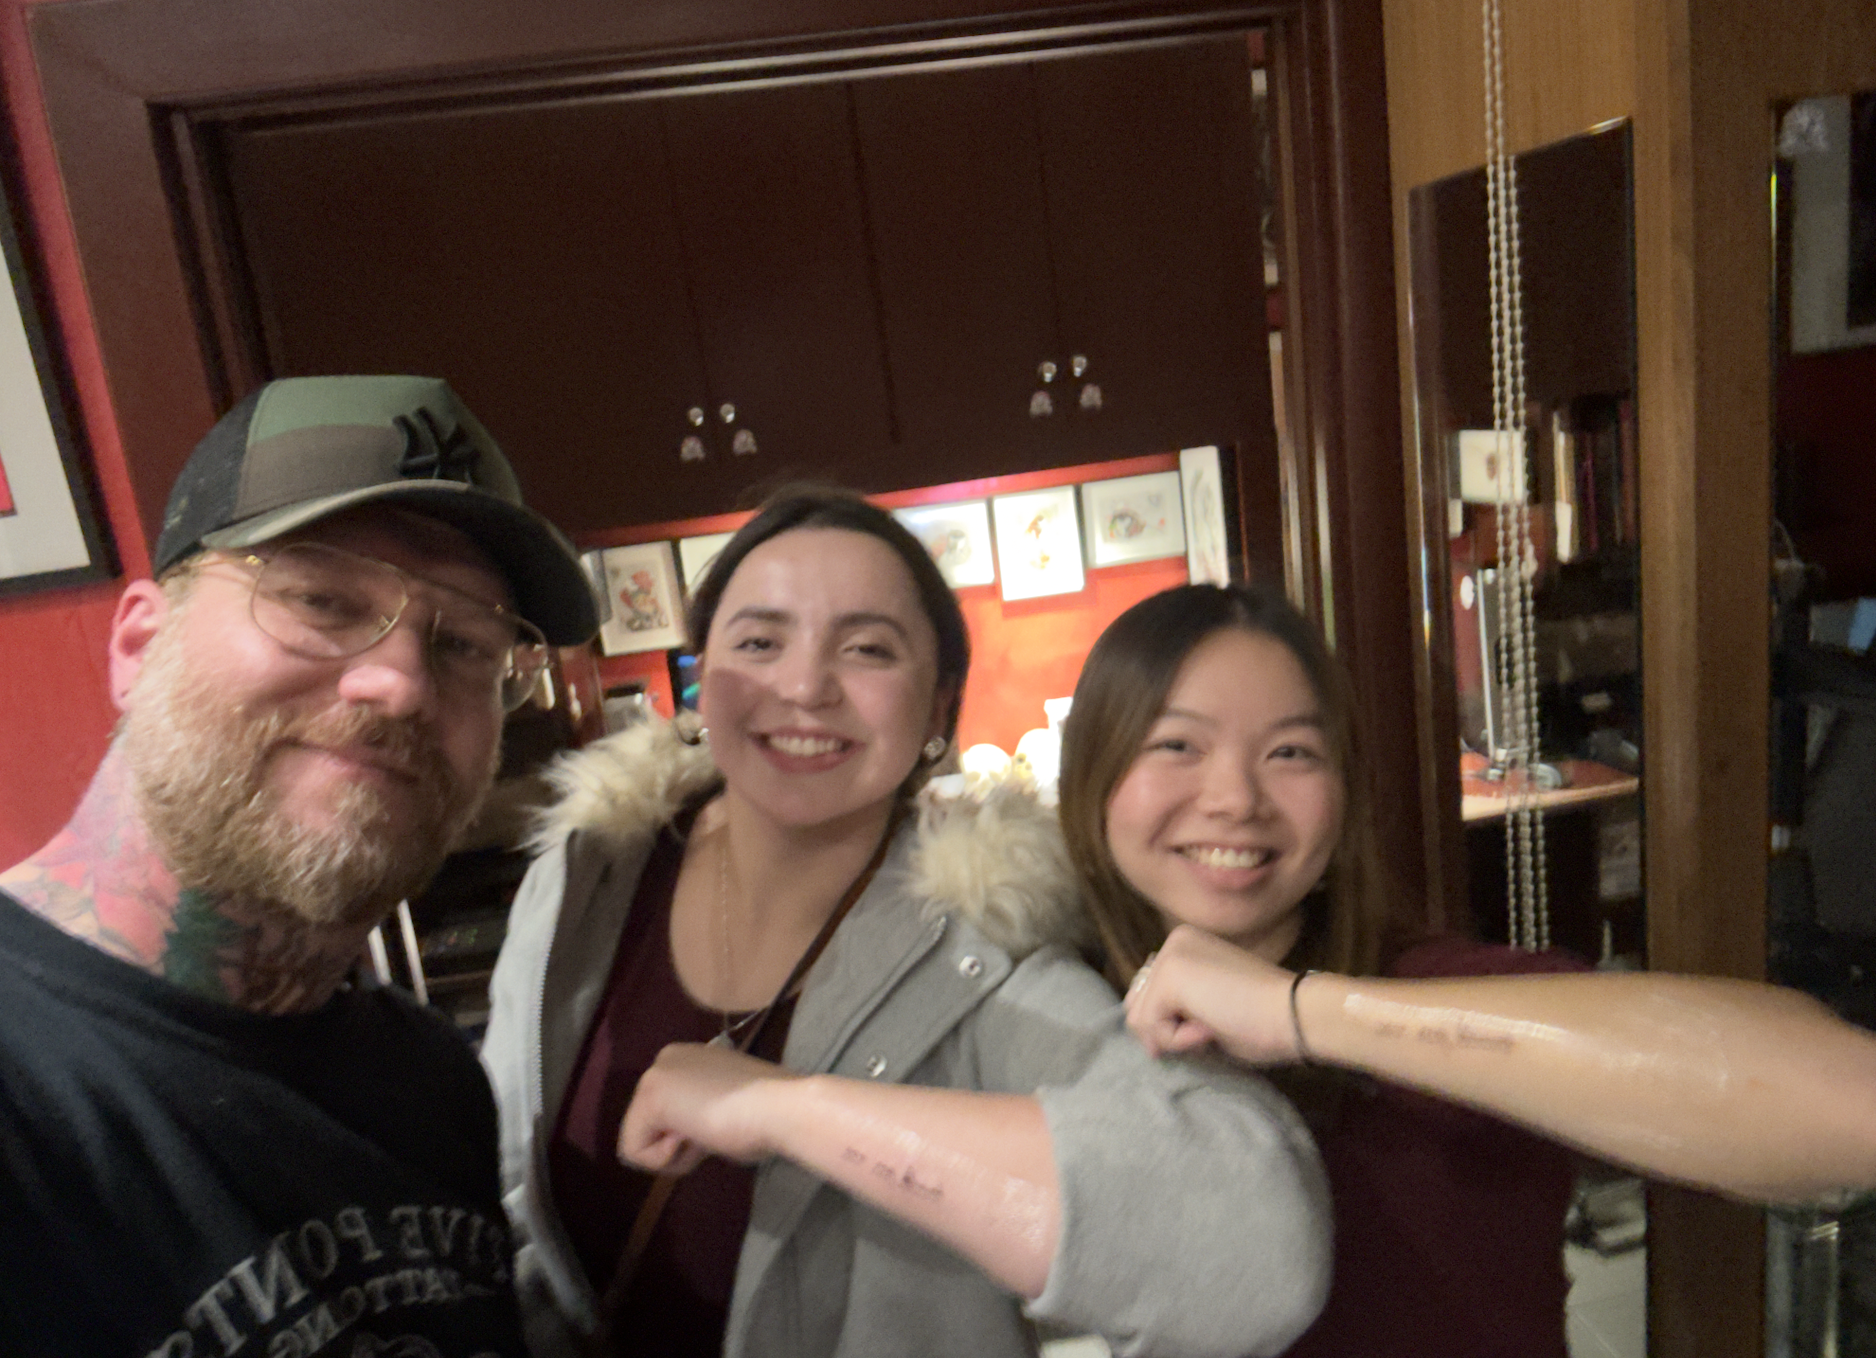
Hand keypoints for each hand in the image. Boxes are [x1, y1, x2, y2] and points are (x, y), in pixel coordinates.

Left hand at [617, 1042, 798, 1174]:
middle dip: (681, 1140)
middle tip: (716, 1130)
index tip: (723, 1122)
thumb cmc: (765, 1112)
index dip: (693, 1132)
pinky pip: (635, 1150)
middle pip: (650, 1123)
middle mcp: (666, 1058)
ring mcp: (654, 1076)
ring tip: (708, 1134)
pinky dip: (663, 1160)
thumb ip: (702, 1111)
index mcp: (686, 1058)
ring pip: (641, 1138)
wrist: (780, 1107)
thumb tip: (691, 1132)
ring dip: (675, 1151)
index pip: (668, 1111)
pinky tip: (695, 1139)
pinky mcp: (649, 1099)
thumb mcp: (725, 1107)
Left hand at [1124, 924, 1303, 1065]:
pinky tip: (1211, 1028)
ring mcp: (1171, 955)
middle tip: (1212, 1025)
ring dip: (1175, 1038)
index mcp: (1186, 945)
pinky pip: (1151, 1029)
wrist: (1296, 1014)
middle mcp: (1174, 942)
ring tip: (1214, 1024)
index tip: (1214, 1021)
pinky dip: (1180, 1042)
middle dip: (1167, 1031)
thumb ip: (1177, 1010)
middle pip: (1136, 1006)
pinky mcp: (1170, 975)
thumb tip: (1145, 1038)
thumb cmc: (1264, 1021)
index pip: (1148, 997)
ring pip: (1139, 1021)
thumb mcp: (1209, 1010)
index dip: (1172, 1025)